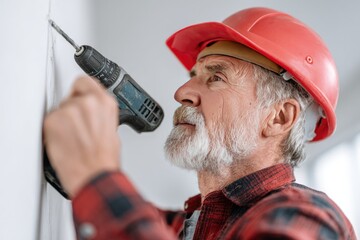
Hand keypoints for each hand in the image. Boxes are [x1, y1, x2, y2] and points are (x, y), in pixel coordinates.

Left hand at [43, 76, 119, 197]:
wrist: (94, 176)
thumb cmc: (104, 159)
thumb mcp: (111, 129)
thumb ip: (99, 113)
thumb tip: (90, 112)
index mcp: (105, 103)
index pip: (85, 82)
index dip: (81, 91)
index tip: (79, 96)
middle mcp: (88, 102)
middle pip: (71, 96)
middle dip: (73, 111)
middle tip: (78, 128)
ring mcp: (69, 111)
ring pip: (60, 110)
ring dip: (63, 122)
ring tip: (73, 138)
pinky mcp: (53, 121)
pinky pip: (51, 121)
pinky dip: (54, 131)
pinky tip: (65, 142)